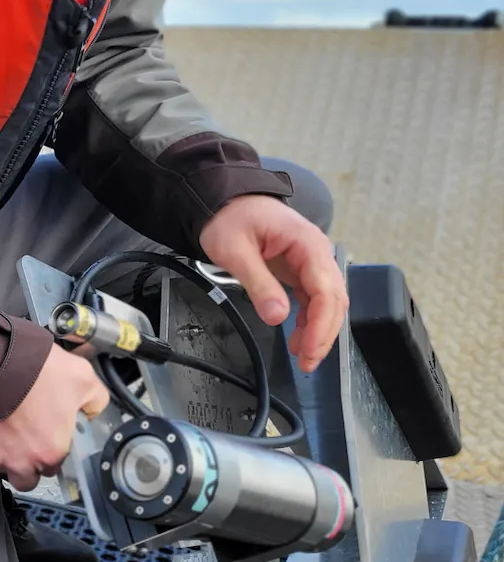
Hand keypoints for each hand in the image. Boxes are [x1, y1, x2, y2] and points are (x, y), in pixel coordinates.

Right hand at [0, 348, 108, 490]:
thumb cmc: (28, 372)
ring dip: (5, 453)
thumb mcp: (81, 376)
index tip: (51, 436)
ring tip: (7, 424)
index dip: (54, 450)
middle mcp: (21, 460)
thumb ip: (94, 399)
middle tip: (29, 437)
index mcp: (51, 451)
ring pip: (0, 467)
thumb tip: (92, 407)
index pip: (57, 467)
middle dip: (29, 463)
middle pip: (27, 479)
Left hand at [198, 194, 346, 372]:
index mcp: (307, 242)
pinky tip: (298, 337)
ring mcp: (312, 261)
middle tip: (307, 361)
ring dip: (319, 330)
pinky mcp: (302, 269)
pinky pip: (314, 299)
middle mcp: (317, 252)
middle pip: (334, 299)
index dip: (321, 324)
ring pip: (328, 302)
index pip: (326, 289)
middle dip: (324, 333)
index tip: (308, 348)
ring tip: (302, 356)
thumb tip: (277, 315)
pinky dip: (310, 320)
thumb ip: (257, 283)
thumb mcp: (235, 250)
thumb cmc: (230, 218)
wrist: (226, 200)